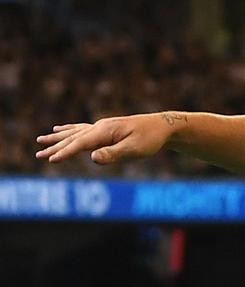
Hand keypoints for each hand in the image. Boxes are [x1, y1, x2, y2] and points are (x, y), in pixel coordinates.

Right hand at [35, 112, 184, 164]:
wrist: (163, 126)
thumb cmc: (151, 139)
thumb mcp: (135, 150)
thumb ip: (114, 154)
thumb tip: (93, 158)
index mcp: (105, 131)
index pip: (80, 144)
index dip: (66, 153)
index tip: (51, 160)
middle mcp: (100, 127)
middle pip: (73, 138)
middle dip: (55, 147)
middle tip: (38, 155)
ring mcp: (102, 126)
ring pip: (74, 133)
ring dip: (57, 138)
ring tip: (40, 141)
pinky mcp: (106, 129)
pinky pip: (81, 129)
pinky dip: (68, 130)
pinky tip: (59, 129)